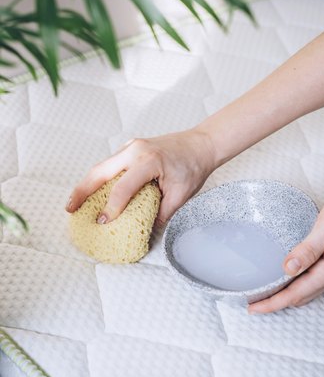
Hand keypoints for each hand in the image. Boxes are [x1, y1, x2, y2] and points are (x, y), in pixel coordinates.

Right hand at [66, 129, 214, 225]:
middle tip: (70, 208)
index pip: (123, 188)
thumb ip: (162, 213)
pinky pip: (111, 163)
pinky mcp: (131, 148)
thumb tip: (146, 231)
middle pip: (100, 170)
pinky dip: (100, 177)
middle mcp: (135, 150)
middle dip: (82, 190)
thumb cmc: (193, 166)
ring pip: (102, 165)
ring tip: (75, 202)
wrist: (201, 144)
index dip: (112, 207)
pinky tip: (94, 192)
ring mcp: (131, 146)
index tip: (103, 222)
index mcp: (149, 161)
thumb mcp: (181, 194)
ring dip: (88, 183)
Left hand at [248, 184, 323, 313]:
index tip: (254, 307)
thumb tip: (288, 269)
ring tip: (265, 294)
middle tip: (253, 304)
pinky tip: (285, 277)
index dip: (273, 303)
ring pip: (304, 290)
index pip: (295, 294)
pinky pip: (310, 279)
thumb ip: (307, 250)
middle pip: (298, 297)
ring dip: (284, 295)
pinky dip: (294, 284)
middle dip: (275, 303)